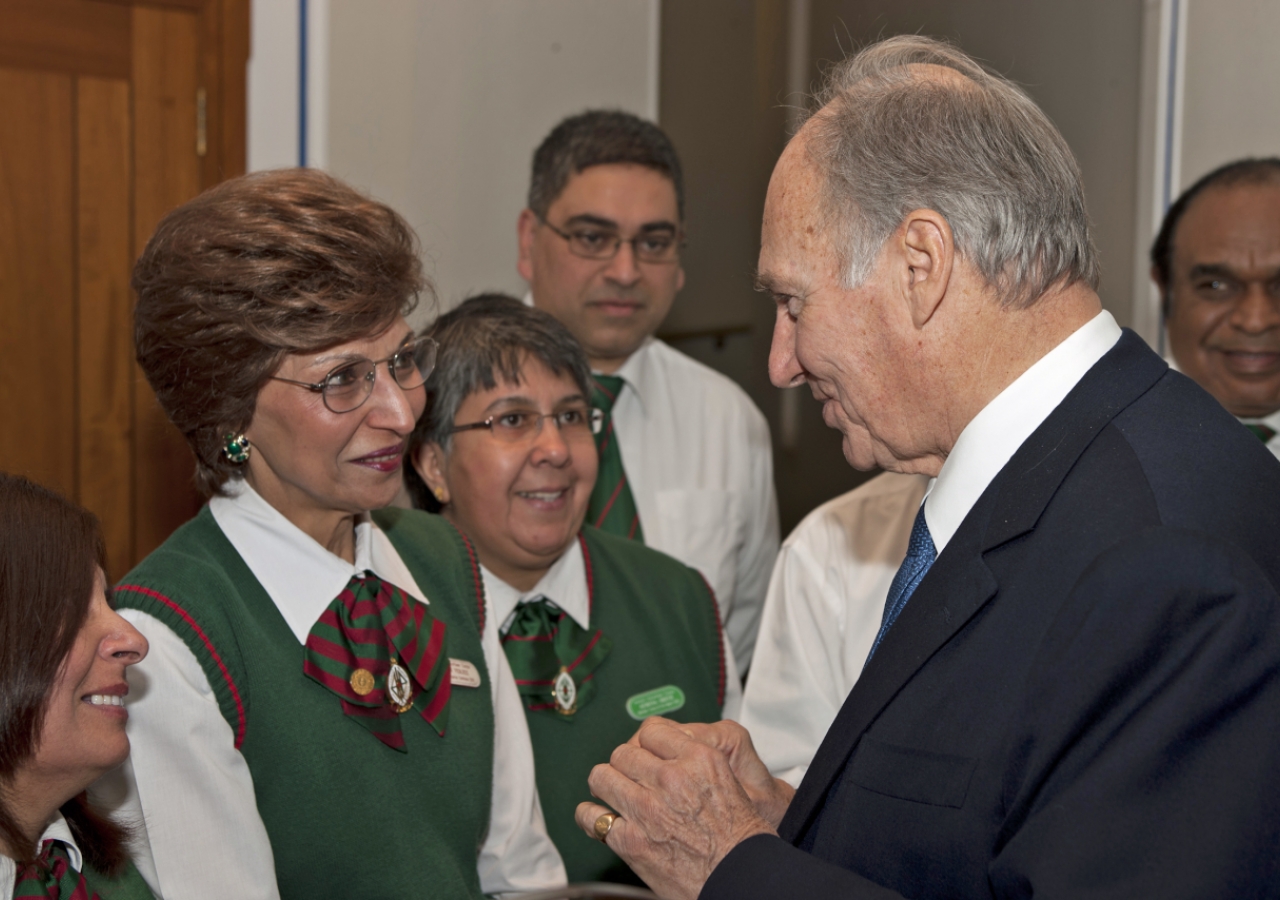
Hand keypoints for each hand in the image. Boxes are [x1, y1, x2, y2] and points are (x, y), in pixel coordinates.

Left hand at [576, 718, 776, 899]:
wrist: (743, 879)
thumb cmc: (743, 841)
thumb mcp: (732, 784)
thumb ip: (699, 766)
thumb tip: (676, 759)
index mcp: (699, 759)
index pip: (651, 730)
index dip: (644, 743)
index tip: (642, 753)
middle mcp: (670, 778)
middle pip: (623, 752)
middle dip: (624, 765)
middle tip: (627, 778)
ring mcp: (647, 808)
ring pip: (602, 777)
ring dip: (605, 786)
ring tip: (610, 795)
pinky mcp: (631, 841)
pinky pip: (591, 817)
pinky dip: (591, 818)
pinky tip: (599, 820)